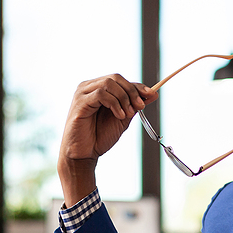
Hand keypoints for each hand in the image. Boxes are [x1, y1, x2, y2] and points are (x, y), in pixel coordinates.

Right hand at [57, 74, 156, 205]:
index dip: (137, 86)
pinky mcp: (80, 102)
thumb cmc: (100, 136)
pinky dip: (114, 103)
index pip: (120, 80)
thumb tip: (153, 93)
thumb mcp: (123, 118)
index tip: (151, 95)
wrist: (84, 154)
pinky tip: (119, 115)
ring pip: (109, 83)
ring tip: (127, 114)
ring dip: (123, 98)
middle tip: (140, 107)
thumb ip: (134, 105)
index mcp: (98, 89)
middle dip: (132, 92)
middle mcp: (89, 87)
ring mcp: (82, 93)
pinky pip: (101, 94)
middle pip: (115, 78)